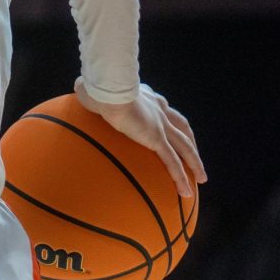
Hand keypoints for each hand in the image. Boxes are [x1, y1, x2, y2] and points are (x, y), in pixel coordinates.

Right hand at [74, 78, 206, 196]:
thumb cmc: (96, 87)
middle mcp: (159, 109)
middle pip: (183, 129)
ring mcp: (160, 124)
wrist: (106, 89)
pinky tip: (185, 192)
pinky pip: (172, 162)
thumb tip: (79, 93)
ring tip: (201, 178)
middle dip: (191, 143)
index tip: (175, 129)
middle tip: (196, 158)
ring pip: (185, 147)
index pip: (166, 110)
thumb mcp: (95, 90)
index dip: (173, 122)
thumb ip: (91, 94)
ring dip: (195, 163)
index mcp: (147, 97)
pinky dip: (181, 177)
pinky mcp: (155, 138)